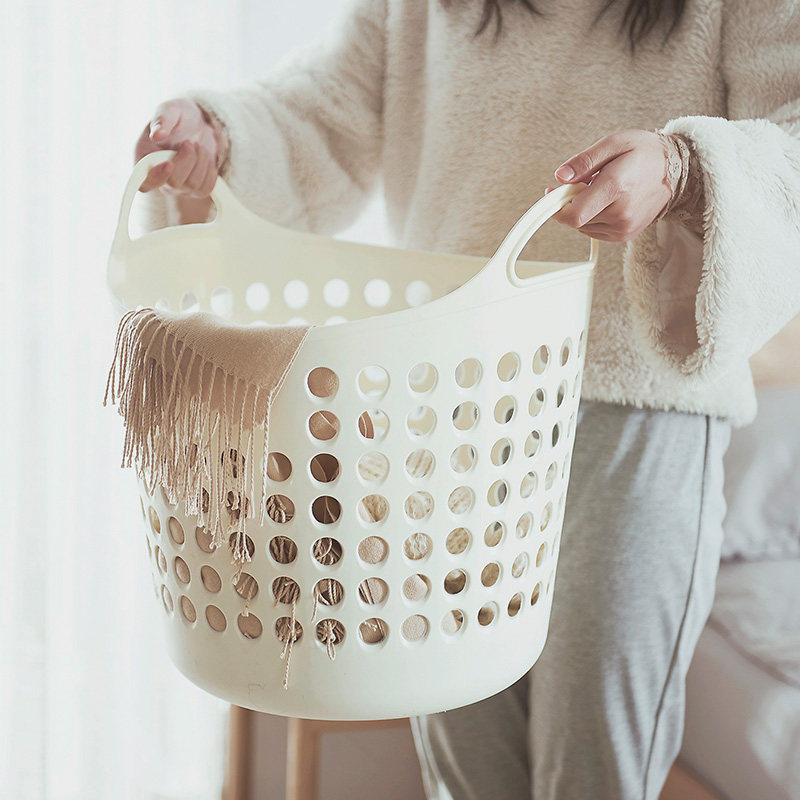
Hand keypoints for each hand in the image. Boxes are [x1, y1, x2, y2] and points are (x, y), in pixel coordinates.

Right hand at [134, 99, 219, 195]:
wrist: (199, 124)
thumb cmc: (179, 116)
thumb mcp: (170, 109)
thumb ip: (161, 119)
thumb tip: (156, 135)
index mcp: (144, 160)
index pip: (145, 183)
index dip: (156, 178)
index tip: (169, 163)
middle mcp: (159, 178)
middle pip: (174, 183)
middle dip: (187, 159)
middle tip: (189, 142)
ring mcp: (178, 187)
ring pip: (193, 186)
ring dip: (201, 162)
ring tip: (197, 147)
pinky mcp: (195, 190)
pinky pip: (206, 189)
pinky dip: (210, 171)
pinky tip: (205, 159)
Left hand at [547, 130, 671, 241]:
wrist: (676, 170)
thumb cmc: (645, 153)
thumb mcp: (614, 143)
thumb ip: (584, 161)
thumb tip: (560, 177)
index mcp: (616, 188)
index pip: (573, 214)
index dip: (558, 206)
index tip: (554, 193)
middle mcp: (620, 213)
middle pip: (576, 220)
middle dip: (570, 202)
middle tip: (582, 182)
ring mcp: (623, 227)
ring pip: (583, 226)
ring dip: (582, 210)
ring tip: (599, 189)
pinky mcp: (624, 235)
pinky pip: (594, 230)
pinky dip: (592, 217)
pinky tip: (606, 201)